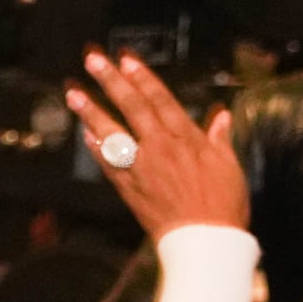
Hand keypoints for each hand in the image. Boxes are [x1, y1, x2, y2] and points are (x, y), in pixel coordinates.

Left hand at [71, 49, 245, 242]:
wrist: (205, 242)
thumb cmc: (223, 205)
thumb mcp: (229, 165)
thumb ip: (219, 138)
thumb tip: (221, 116)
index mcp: (186, 138)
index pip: (160, 99)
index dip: (142, 77)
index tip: (126, 59)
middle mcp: (160, 148)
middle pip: (132, 107)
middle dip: (111, 81)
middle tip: (93, 60)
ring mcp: (141, 168)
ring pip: (112, 132)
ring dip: (91, 111)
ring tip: (73, 92)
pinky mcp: (129, 189)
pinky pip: (108, 164)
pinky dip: (96, 148)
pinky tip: (84, 134)